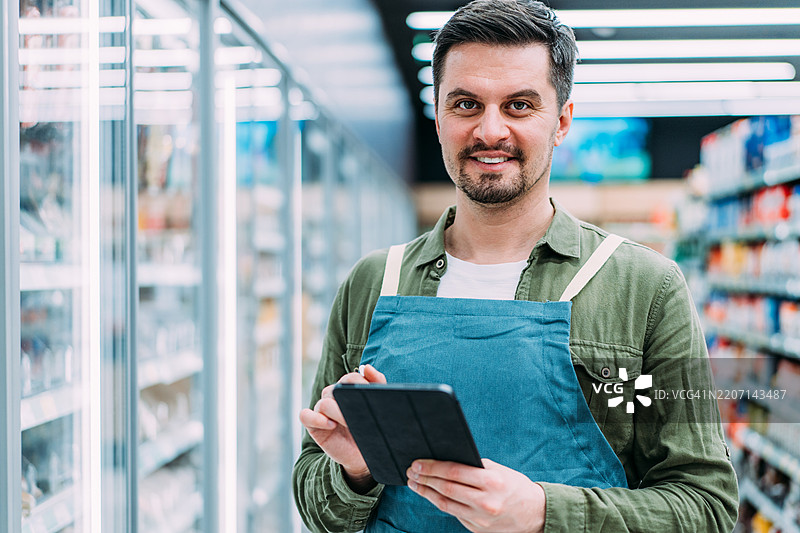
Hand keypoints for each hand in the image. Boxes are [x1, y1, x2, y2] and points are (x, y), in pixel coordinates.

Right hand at [299, 364, 386, 489]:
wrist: (362, 456)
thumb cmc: (369, 430)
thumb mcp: (377, 408)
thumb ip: (376, 385)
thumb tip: (368, 367)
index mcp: (347, 390)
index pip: (350, 378)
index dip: (359, 382)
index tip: (369, 393)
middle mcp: (332, 397)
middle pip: (335, 389)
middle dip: (348, 399)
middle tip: (362, 410)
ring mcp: (321, 411)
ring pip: (324, 403)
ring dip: (338, 413)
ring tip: (350, 423)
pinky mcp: (313, 425)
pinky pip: (305, 416)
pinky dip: (316, 418)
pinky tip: (330, 424)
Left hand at [406, 458, 544, 532]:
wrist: (535, 514)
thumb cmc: (514, 486)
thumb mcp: (498, 470)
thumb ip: (473, 466)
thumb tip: (444, 459)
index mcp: (492, 482)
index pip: (454, 472)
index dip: (432, 467)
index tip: (417, 463)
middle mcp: (485, 502)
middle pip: (446, 489)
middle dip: (424, 479)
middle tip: (411, 471)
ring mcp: (480, 519)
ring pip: (445, 504)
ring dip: (426, 493)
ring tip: (414, 483)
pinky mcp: (477, 529)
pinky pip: (453, 513)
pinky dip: (439, 502)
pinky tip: (431, 494)